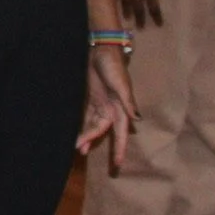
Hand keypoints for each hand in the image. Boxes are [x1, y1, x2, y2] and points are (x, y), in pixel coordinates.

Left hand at [77, 45, 137, 171]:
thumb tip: (139, 120)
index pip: (120, 133)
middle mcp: (111, 109)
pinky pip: (86, 115)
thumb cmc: (114, 66)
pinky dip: (82, 124)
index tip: (118, 164)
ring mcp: (100, 103)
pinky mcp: (90, 97)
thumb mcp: (122, 85)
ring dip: (86, 135)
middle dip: (93, 141)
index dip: (120, 149)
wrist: (101, 50)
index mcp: (121, 108)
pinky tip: (76, 133)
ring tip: (77, 147)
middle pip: (102, 131)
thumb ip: (128, 103)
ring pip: (93, 125)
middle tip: (81, 152)